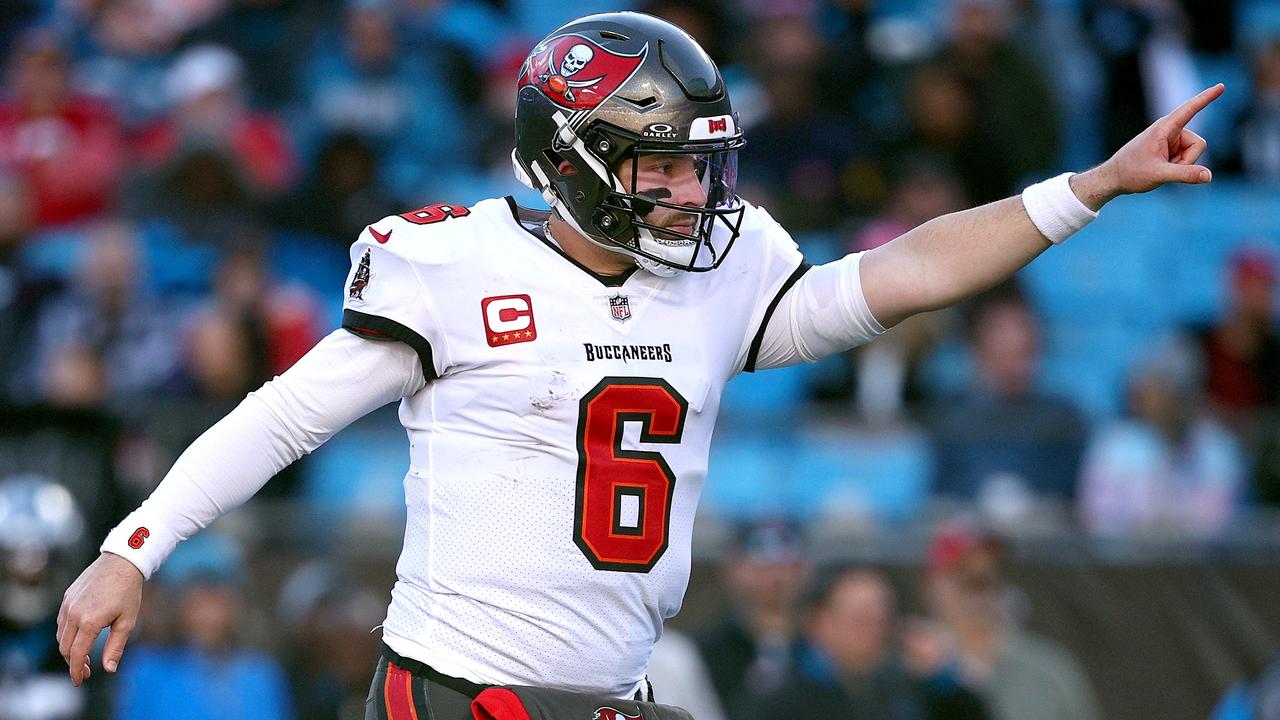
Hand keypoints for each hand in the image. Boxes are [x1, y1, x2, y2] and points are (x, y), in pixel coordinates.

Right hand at [57, 552, 143, 685]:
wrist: (122, 562)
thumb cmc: (128, 592)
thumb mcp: (127, 622)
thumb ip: (116, 646)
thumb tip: (109, 669)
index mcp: (90, 621)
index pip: (77, 654)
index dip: (76, 670)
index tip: (80, 681)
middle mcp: (74, 614)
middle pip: (65, 647)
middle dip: (73, 663)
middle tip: (86, 671)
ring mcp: (68, 604)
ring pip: (61, 635)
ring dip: (69, 649)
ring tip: (84, 656)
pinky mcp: (67, 597)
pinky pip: (61, 621)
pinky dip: (67, 634)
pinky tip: (80, 637)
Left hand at [1071, 83, 1223, 210]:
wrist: (1114, 178)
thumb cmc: (1131, 173)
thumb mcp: (1159, 175)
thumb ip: (1185, 174)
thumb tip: (1209, 176)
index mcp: (1164, 128)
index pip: (1190, 109)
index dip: (1207, 98)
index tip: (1221, 86)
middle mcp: (1170, 130)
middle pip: (1198, 144)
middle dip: (1188, 161)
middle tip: (1163, 167)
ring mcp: (1171, 139)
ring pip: (1194, 153)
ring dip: (1182, 165)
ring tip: (1159, 168)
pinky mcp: (1171, 148)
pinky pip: (1187, 159)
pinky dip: (1178, 167)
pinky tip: (1161, 169)